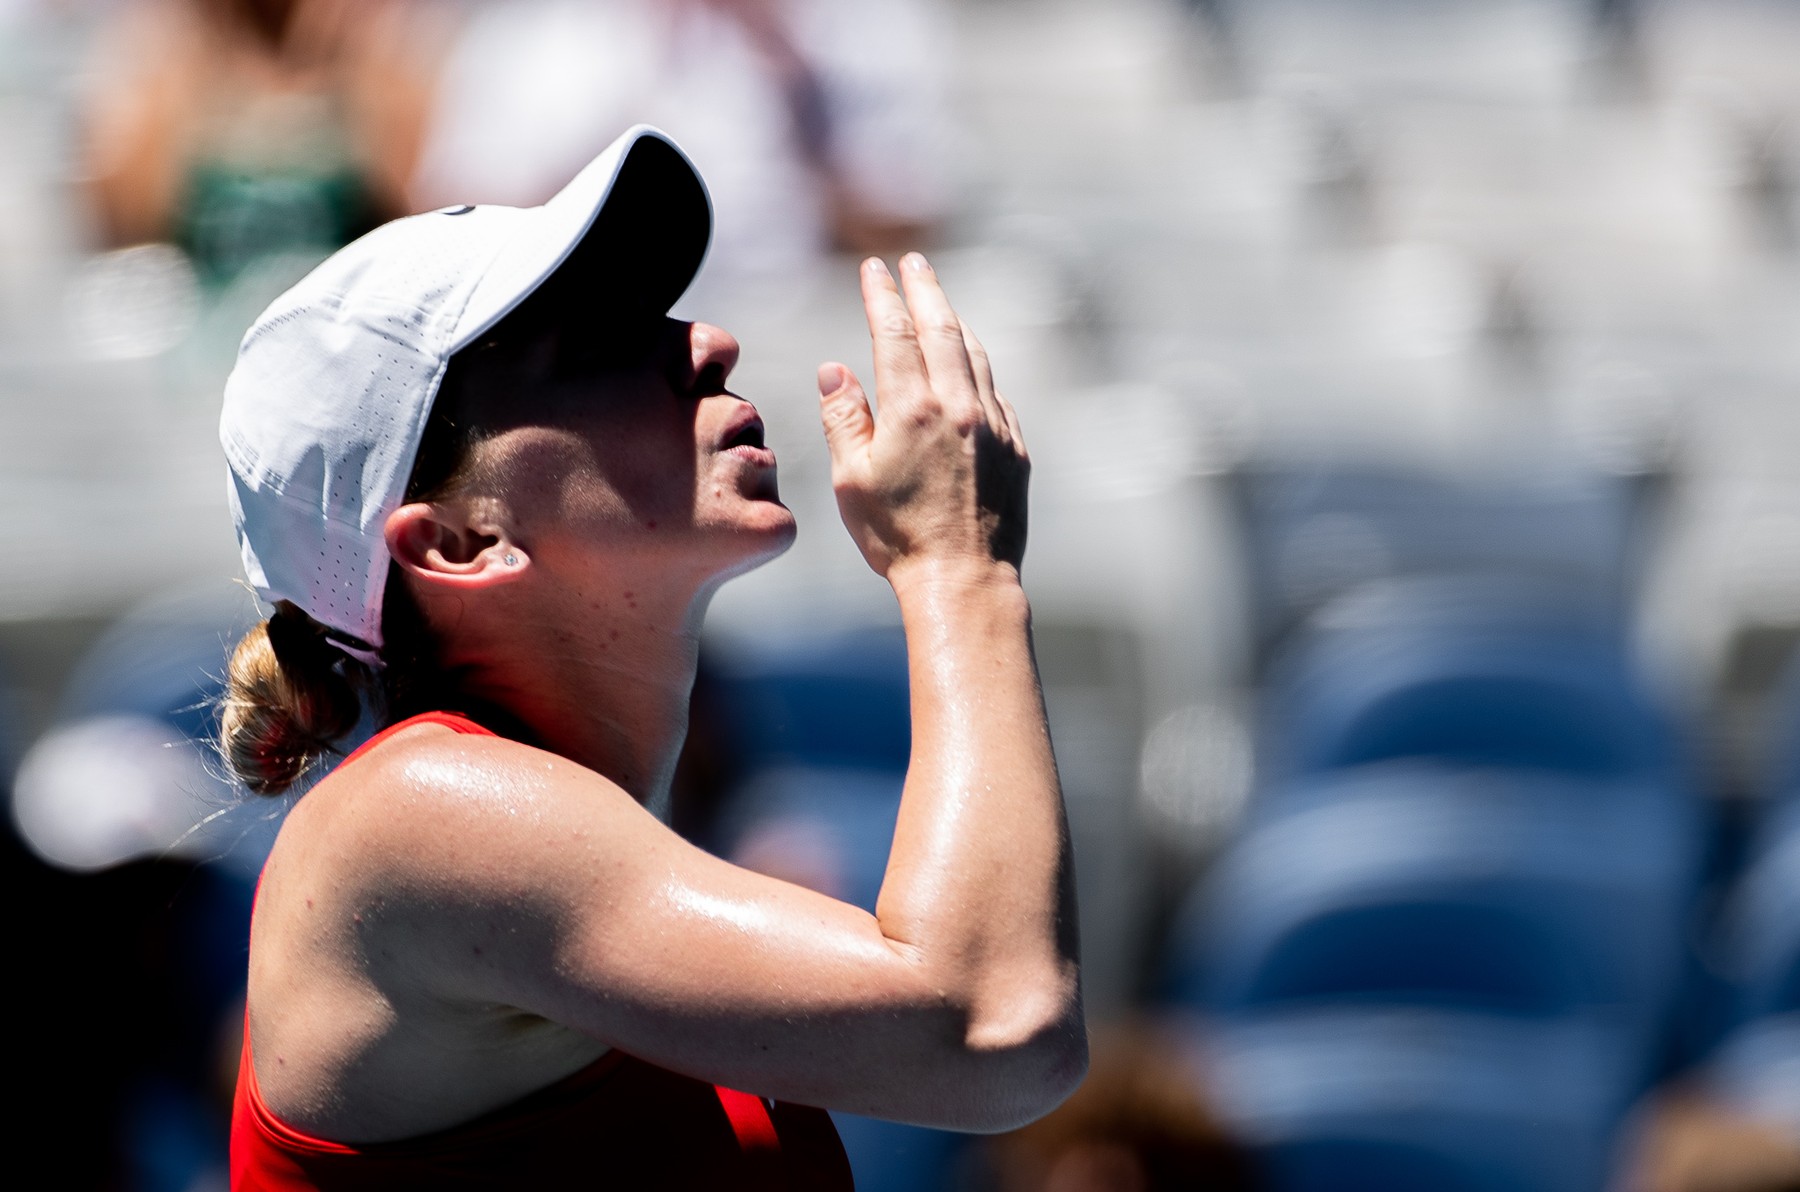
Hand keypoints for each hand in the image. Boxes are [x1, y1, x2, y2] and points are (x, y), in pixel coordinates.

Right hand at [818, 254, 1028, 581]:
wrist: (964, 581)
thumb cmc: (897, 537)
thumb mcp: (852, 479)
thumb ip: (844, 417)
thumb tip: (835, 368)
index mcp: (913, 411)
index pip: (895, 334)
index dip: (883, 295)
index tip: (875, 268)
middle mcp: (959, 408)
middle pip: (942, 329)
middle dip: (925, 289)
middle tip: (914, 261)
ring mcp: (994, 426)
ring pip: (976, 355)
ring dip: (955, 321)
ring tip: (940, 302)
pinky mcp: (1015, 449)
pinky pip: (997, 392)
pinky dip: (980, 367)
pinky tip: (971, 365)